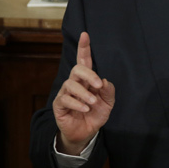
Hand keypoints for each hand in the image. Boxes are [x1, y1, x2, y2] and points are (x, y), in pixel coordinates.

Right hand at [52, 32, 114, 154]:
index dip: (84, 47)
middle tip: (98, 85)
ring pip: (70, 84)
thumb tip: (104, 81)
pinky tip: (85, 109)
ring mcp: (66, 93)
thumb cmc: (95, 114)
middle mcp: (75, 83)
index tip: (85, 34)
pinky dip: (77, 103)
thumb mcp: (108, 103)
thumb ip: (108, 92)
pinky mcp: (59, 105)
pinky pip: (65, 99)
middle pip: (77, 69)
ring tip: (92, 103)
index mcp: (87, 79)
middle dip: (88, 74)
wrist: (86, 133)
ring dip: (83, 93)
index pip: (84, 60)